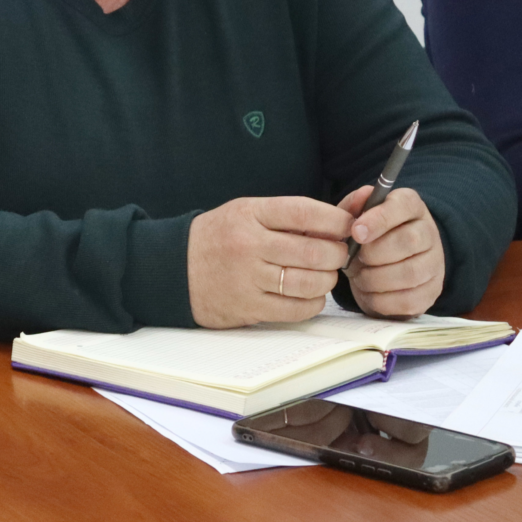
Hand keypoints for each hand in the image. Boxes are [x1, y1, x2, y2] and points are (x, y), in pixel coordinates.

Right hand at [187, 196, 352, 327]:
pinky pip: (296, 308)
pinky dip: (313, 303)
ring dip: (327, 281)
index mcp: (249, 214)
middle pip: (313, 251)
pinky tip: (309, 295)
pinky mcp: (248, 307)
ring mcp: (248, 278)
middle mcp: (248, 244)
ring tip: (323, 275)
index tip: (347, 226)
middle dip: (336, 255)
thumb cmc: (219, 237)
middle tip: (337, 255)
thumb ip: (287, 216)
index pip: (304, 212)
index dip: (335, 220)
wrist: (173, 268)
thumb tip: (342, 220)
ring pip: (309, 282)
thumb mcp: (246, 213)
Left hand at [338, 185, 444, 317]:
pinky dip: (381, 299)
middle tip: (353, 259)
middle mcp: (429, 233)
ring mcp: (435, 264)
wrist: (379, 266)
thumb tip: (363, 194)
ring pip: (410, 273)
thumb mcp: (355, 216)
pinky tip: (368, 291)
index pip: (403, 205)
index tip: (356, 232)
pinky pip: (408, 300)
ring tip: (358, 276)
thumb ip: (354, 205)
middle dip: (374, 253)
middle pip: (410, 241)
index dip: (379, 219)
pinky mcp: (431, 292)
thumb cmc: (365, 236)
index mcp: (410, 206)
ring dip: (375, 278)